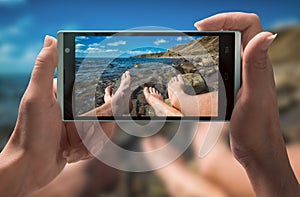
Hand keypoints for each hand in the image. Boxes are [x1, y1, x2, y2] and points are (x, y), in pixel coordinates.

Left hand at [0, 36, 113, 195]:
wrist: (30, 168)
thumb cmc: (31, 133)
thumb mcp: (37, 97)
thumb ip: (44, 67)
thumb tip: (51, 38)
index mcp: (64, 93)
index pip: (94, 87)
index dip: (108, 93)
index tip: (114, 97)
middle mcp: (73, 107)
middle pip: (104, 111)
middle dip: (99, 126)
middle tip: (81, 134)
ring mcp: (78, 124)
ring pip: (104, 128)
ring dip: (92, 141)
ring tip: (72, 148)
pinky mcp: (81, 139)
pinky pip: (98, 142)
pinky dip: (89, 150)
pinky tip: (73, 154)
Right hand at [195, 12, 299, 195]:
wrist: (256, 150)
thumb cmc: (257, 128)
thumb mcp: (254, 96)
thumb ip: (256, 66)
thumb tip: (266, 34)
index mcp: (258, 64)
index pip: (248, 24)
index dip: (225, 18)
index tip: (202, 27)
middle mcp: (252, 66)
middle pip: (236, 32)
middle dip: (215, 27)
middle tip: (195, 35)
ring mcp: (243, 75)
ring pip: (228, 48)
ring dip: (211, 44)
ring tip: (192, 50)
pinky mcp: (234, 86)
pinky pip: (222, 65)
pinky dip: (209, 62)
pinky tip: (197, 72)